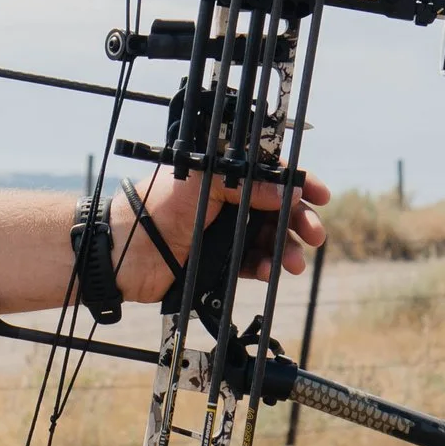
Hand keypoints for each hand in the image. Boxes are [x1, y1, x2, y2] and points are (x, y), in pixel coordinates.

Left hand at [109, 166, 329, 307]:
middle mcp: (227, 200)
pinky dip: (266, 267)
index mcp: (223, 173)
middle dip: (299, 220)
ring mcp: (225, 231)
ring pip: (268, 237)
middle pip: (277, 208)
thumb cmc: (155, 206)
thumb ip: (246, 184)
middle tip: (314, 233)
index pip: (269, 173)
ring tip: (294, 262)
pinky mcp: (221, 261)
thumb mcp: (203, 183)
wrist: (125, 251)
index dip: (297, 182)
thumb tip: (289, 190)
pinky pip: (253, 263)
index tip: (320, 195)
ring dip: (286, 248)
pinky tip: (271, 272)